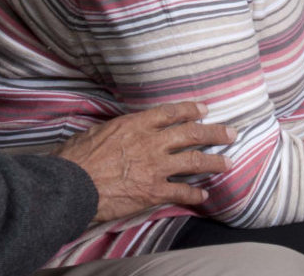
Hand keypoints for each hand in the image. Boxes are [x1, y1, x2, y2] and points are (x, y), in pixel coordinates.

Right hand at [54, 102, 234, 223]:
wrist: (72, 185)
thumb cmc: (76, 158)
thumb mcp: (97, 132)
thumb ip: (117, 130)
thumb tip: (123, 130)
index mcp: (136, 125)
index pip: (171, 113)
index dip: (191, 110)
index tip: (204, 109)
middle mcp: (151, 143)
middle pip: (191, 133)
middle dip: (214, 133)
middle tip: (231, 133)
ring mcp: (155, 167)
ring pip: (194, 161)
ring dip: (214, 162)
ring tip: (228, 163)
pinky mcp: (154, 191)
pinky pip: (181, 191)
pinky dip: (194, 194)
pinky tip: (203, 195)